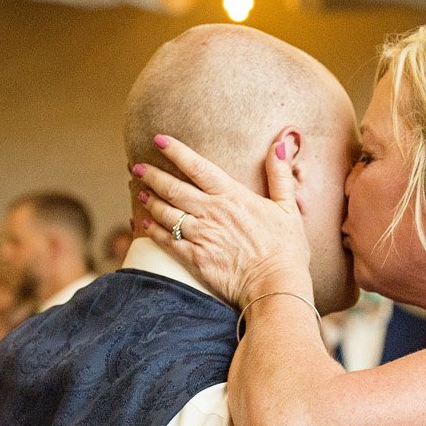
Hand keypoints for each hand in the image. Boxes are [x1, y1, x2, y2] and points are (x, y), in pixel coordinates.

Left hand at [135, 134, 313, 306]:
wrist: (275, 285)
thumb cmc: (286, 249)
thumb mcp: (288, 207)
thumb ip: (280, 174)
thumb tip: (279, 143)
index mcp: (232, 196)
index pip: (197, 166)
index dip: (175, 151)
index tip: (158, 139)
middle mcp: (211, 212)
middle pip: (173, 187)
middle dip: (151, 174)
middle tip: (136, 166)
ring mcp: (200, 235)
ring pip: (166, 212)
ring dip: (150, 200)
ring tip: (139, 191)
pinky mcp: (194, 258)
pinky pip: (166, 241)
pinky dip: (153, 230)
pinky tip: (144, 223)